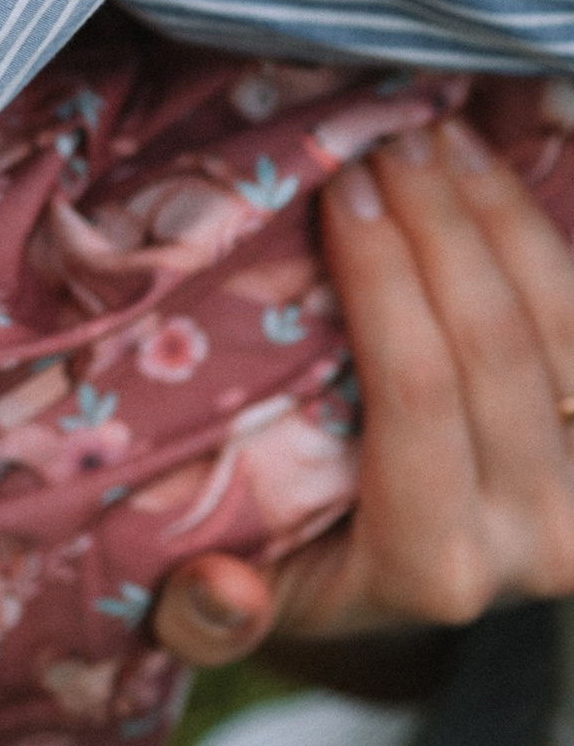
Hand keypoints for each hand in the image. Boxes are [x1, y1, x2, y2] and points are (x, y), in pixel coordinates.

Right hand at [155, 120, 573, 672]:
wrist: (404, 582)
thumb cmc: (284, 564)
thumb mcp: (216, 605)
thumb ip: (208, 615)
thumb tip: (222, 595)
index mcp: (433, 573)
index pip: (419, 396)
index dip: (387, 277)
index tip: (339, 183)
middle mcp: (536, 546)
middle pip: (497, 347)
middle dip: (439, 220)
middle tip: (381, 133)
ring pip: (564, 324)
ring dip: (496, 209)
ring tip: (431, 129)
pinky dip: (538, 229)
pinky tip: (484, 161)